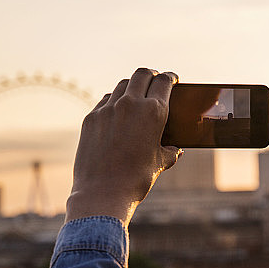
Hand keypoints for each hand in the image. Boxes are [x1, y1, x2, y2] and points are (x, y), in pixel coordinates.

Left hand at [65, 68, 181, 224]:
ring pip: (122, 85)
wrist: (102, 193)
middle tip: (155, 80)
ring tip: (136, 95)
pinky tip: (118, 112)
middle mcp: (130, 104)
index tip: (172, 78)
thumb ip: (171, 151)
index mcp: (153, 112)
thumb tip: (176, 150)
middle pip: (142, 75)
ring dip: (132, 87)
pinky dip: (115, 101)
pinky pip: (106, 101)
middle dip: (151, 75)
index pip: (164, 81)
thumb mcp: (160, 163)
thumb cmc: (136, 179)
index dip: (170, 77)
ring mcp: (108, 109)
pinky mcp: (91, 118)